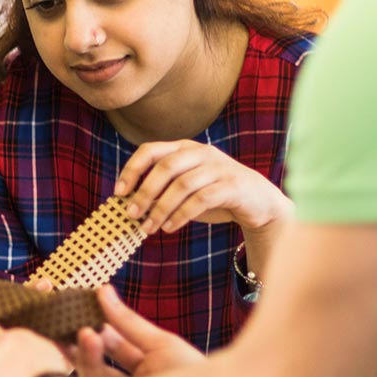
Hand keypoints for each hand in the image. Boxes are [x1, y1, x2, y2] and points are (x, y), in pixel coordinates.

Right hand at [70, 285, 205, 376]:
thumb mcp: (161, 343)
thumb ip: (128, 321)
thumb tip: (103, 291)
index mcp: (145, 367)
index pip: (113, 345)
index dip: (98, 327)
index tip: (83, 308)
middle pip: (98, 362)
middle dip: (85, 343)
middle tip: (76, 324)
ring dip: (86, 355)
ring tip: (87, 335)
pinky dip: (88, 373)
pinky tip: (86, 354)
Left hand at [115, 140, 289, 235]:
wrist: (258, 202)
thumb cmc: (213, 195)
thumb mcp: (184, 189)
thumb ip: (160, 191)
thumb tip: (128, 206)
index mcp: (184, 148)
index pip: (150, 150)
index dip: (132, 169)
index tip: (118, 192)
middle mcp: (200, 152)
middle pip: (165, 166)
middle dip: (144, 192)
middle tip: (131, 214)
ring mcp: (218, 167)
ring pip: (182, 184)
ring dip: (161, 208)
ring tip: (149, 228)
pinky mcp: (232, 185)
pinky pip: (201, 199)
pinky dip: (181, 214)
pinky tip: (170, 227)